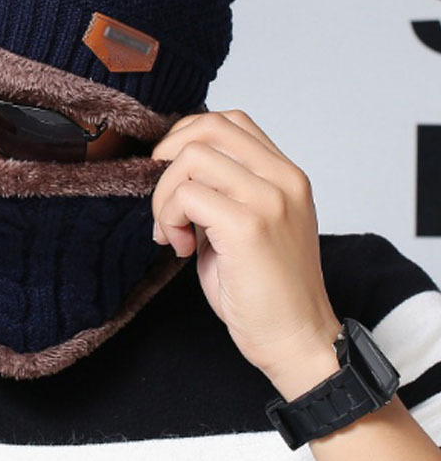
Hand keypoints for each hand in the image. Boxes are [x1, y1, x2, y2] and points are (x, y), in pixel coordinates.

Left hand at [150, 109, 340, 389]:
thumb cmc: (265, 287)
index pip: (231, 121)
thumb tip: (171, 163)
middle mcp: (283, 179)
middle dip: (169, 155)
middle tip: (164, 196)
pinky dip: (169, 218)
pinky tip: (181, 247)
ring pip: (191, 157)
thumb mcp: (247, 221)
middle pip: (210, 127)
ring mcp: (269, 200)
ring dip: (166, 194)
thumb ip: (221, 188)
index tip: (171, 170)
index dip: (188, 135)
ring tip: (174, 231)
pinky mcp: (248, 226)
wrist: (296, 340)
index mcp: (285, 174)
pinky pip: (187, 196)